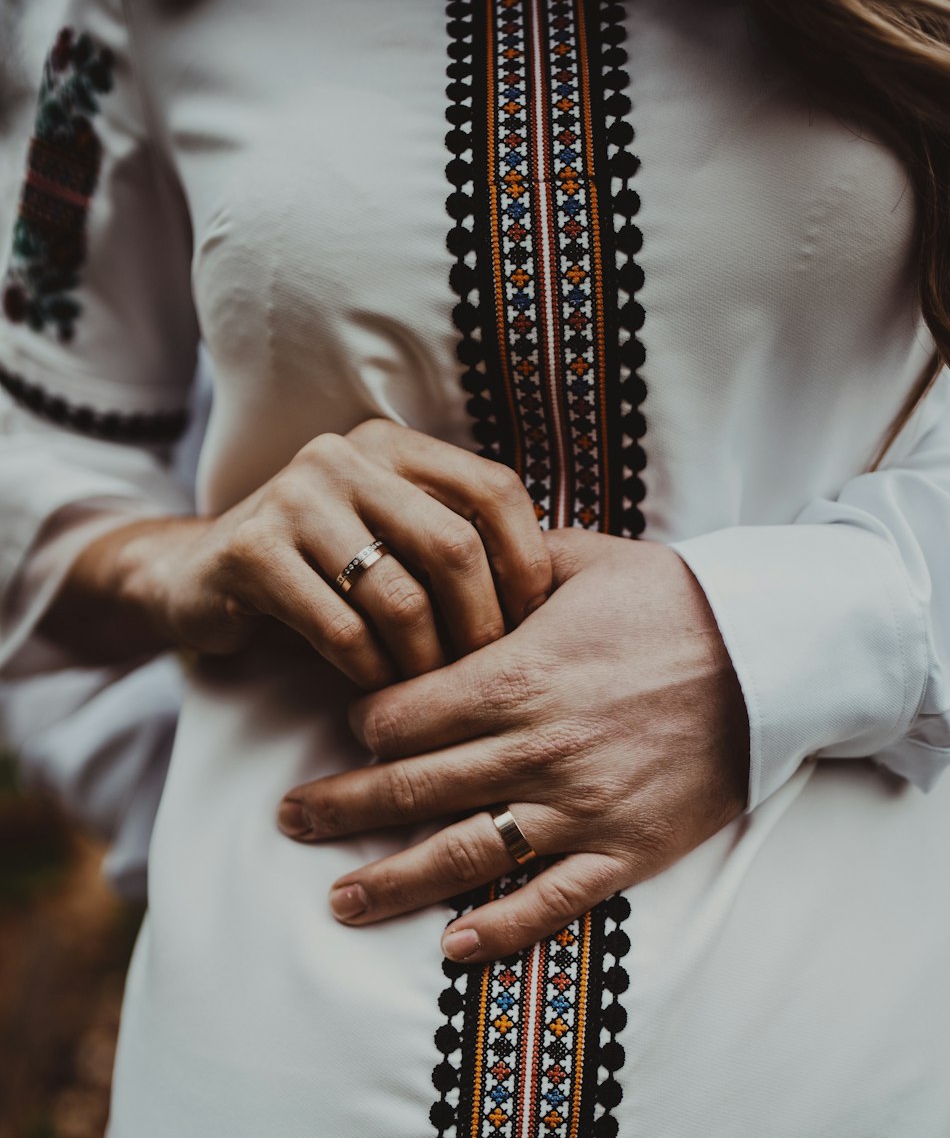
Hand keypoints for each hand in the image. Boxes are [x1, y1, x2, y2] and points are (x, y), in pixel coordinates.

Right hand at [42, 419, 550, 684]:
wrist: (202, 577)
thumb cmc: (326, 571)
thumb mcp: (394, 539)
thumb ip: (457, 544)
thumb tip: (559, 603)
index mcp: (394, 445)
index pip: (495, 489)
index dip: (527, 561)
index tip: (537, 622)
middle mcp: (345, 456)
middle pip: (453, 547)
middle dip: (481, 626)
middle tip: (487, 676)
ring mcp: (293, 497)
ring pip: (398, 597)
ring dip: (426, 663)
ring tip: (432, 693)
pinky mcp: (251, 551)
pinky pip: (340, 630)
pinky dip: (371, 674)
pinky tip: (378, 692)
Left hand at [279, 528, 749, 961]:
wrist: (776, 657)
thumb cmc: (676, 602)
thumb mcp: (584, 561)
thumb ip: (503, 568)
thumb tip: (446, 557)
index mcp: (514, 677)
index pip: (399, 714)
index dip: (364, 721)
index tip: (355, 726)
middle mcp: (534, 749)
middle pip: (410, 787)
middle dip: (340, 805)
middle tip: (291, 820)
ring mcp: (579, 808)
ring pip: (463, 854)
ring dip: (392, 881)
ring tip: (339, 902)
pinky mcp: (625, 851)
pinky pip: (550, 901)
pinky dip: (498, 930)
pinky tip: (449, 948)